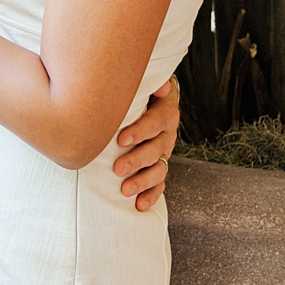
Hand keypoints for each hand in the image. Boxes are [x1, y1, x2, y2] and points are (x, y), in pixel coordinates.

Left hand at [113, 75, 179, 210]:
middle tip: (117, 168)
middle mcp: (167, 131)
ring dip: (143, 180)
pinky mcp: (158, 165)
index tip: (121, 139)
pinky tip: (139, 205)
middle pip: (158, 147)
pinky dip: (151, 195)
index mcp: (164, 107)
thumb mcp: (137, 79)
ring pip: (159, 168)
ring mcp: (164, 150)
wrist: (136, 96)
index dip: (141, 130)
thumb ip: (145, 80)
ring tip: (124, 190)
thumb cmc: (129, 86)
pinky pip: (160, 183)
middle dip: (138, 160)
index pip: (159, 120)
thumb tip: (162, 85)